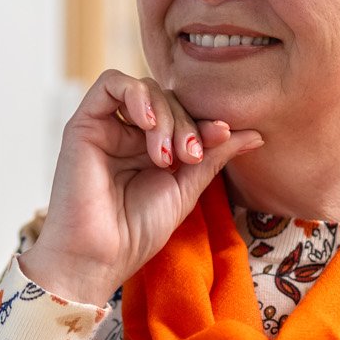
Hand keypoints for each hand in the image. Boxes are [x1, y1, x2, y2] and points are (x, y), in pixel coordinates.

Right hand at [17, 69, 263, 305]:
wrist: (101, 256)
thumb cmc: (138, 231)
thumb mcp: (187, 188)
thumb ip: (215, 155)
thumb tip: (255, 134)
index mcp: (150, 148)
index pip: (184, 113)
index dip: (204, 121)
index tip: (222, 137)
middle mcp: (127, 134)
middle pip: (167, 99)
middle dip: (186, 123)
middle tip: (189, 157)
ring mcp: (105, 128)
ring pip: (144, 89)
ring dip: (166, 114)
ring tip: (167, 153)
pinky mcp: (83, 124)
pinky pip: (110, 83)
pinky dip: (136, 94)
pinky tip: (148, 122)